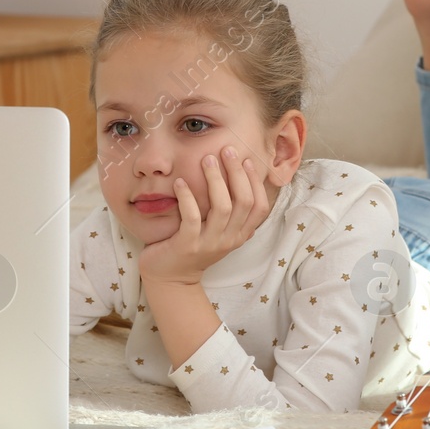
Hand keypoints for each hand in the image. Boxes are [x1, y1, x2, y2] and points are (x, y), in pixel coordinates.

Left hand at [138, 146, 271, 286]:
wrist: (169, 278)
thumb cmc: (193, 247)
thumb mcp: (218, 232)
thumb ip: (230, 214)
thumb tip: (242, 181)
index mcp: (240, 235)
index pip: (259, 207)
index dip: (255, 182)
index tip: (246, 159)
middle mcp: (229, 239)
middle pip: (244, 202)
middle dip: (237, 173)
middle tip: (227, 150)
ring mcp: (209, 243)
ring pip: (222, 207)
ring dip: (215, 179)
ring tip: (206, 159)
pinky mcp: (187, 245)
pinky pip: (192, 217)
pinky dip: (187, 196)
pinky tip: (180, 182)